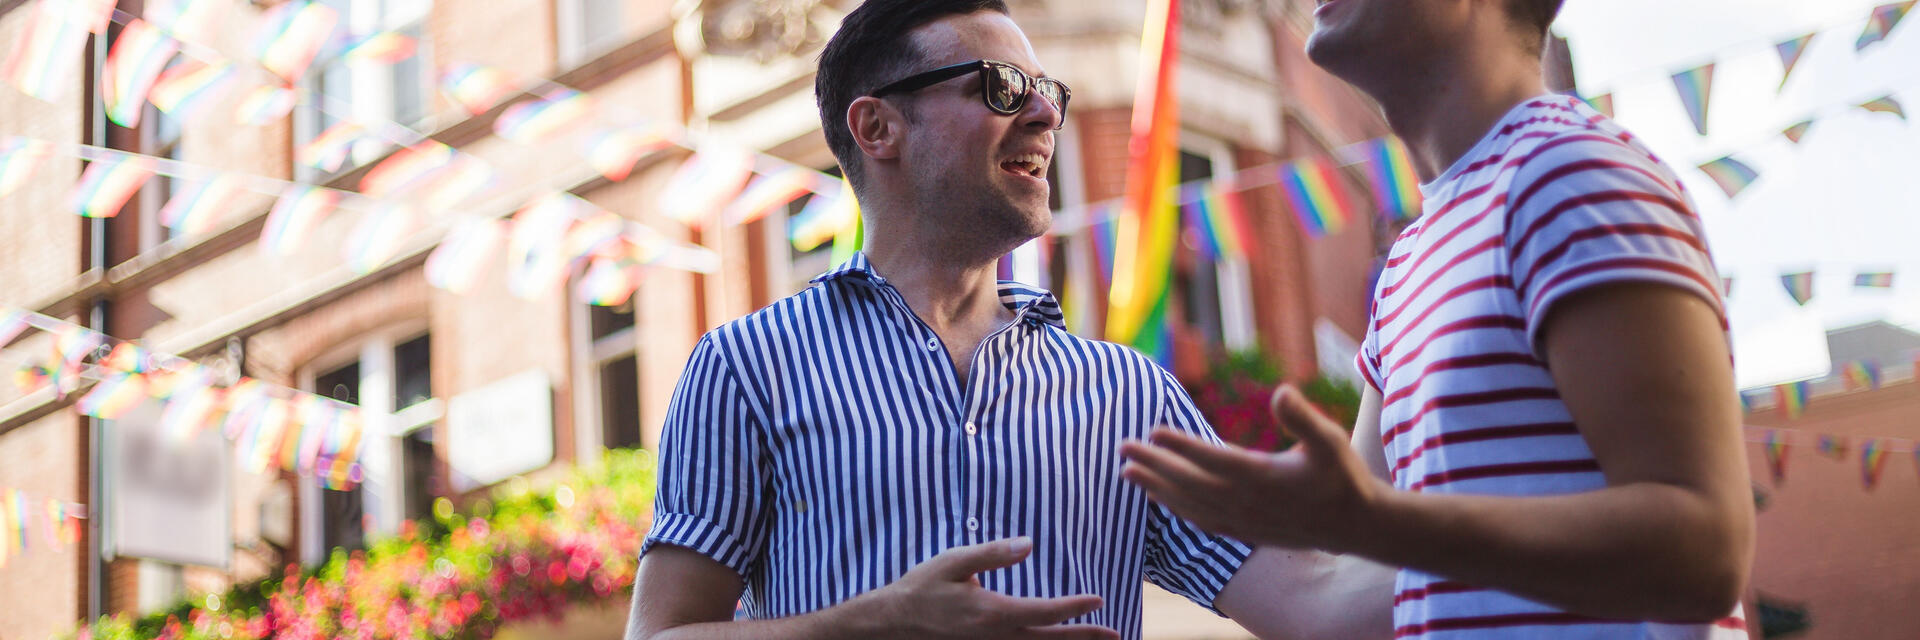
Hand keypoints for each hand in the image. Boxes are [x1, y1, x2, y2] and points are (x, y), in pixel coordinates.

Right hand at [862, 537, 1118, 639]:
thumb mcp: (954, 562)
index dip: (1075, 608)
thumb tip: (1028, 544)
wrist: (892, 624)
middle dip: (1085, 637)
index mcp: (993, 613)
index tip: (1098, 599)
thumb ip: (993, 553)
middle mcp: (997, 637)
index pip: (1045, 611)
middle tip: (1114, 634)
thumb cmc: (922, 589)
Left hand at [1119, 386, 1386, 551]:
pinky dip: (1176, 509)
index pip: (1212, 460)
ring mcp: (1243, 522)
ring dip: (1156, 488)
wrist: (1357, 527)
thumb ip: (1303, 417)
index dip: (1180, 446)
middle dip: (1154, 464)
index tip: (1152, 431)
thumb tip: (1281, 390)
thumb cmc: (1343, 477)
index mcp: (1263, 478)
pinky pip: (1201, 522)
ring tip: (1126, 472)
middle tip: (1123, 447)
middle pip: (1189, 483)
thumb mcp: (1330, 441)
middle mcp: (1246, 503)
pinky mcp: (1245, 533)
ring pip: (1189, 505)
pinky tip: (1160, 500)